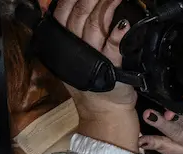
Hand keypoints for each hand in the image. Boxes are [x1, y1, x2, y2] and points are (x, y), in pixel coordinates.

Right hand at [46, 0, 135, 144]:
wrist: (104, 113)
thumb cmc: (94, 84)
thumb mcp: (75, 58)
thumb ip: (69, 34)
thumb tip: (58, 8)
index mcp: (65, 43)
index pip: (63, 12)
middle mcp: (75, 49)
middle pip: (79, 15)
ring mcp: (92, 59)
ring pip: (94, 26)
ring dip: (105, 8)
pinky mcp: (111, 70)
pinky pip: (113, 49)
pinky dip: (117, 35)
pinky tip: (124, 23)